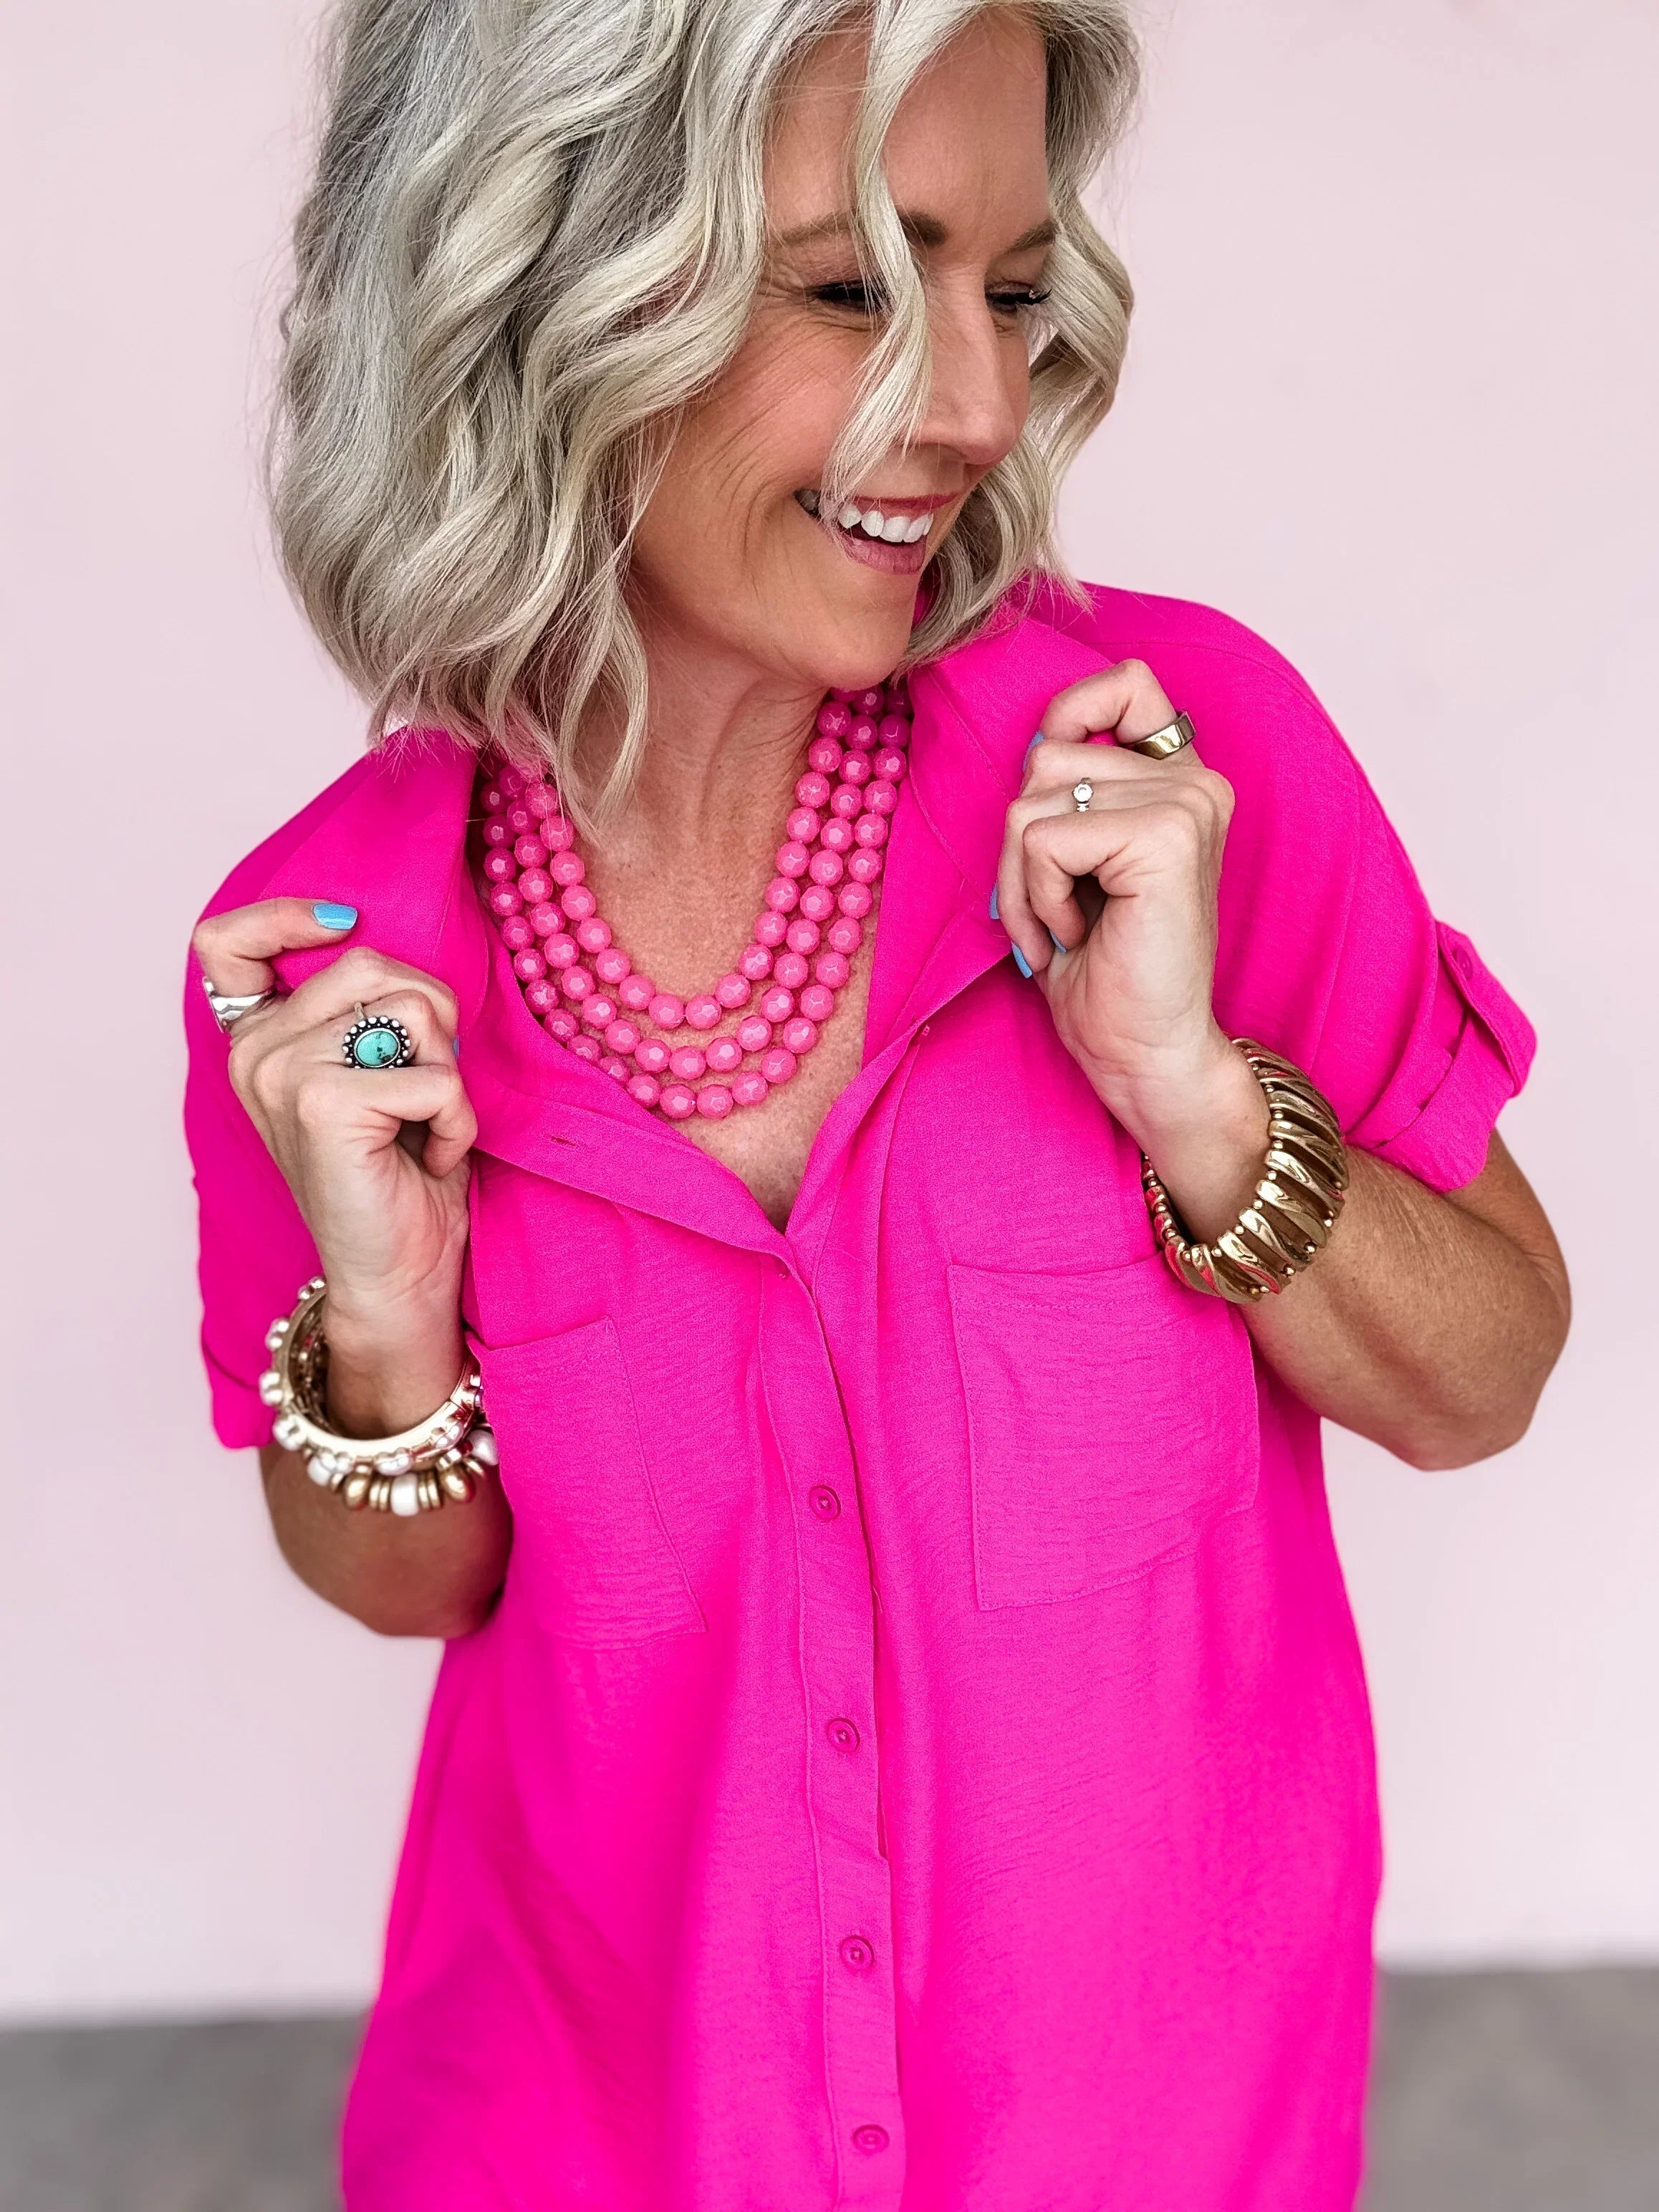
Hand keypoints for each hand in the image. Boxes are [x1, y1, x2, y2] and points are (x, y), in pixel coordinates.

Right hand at [192, 900, 475, 1424]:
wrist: (399, 1275)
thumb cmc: (399, 1173)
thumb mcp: (377, 1071)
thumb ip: (366, 1008)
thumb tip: (388, 942)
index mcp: (258, 1039)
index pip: (225, 942)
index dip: (286, 914)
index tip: (344, 922)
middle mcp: (256, 1052)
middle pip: (373, 964)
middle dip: (432, 1018)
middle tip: (424, 1089)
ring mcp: (281, 1074)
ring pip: (415, 1010)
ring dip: (448, 1072)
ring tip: (423, 1126)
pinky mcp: (323, 1103)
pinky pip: (436, 1073)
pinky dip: (456, 1116)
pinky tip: (430, 1156)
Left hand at [994, 659, 1266, 1232]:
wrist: (1145, 1054)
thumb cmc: (1105, 972)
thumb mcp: (1076, 863)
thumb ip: (1069, 792)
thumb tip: (1030, 747)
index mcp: (1180, 780)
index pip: (1123, 684)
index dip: (1068, 719)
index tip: (1055, 803)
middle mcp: (1195, 780)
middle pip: (1046, 752)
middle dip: (1020, 842)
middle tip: (1051, 910)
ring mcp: (1185, 803)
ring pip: (1032, 795)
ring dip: (1021, 877)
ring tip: (1062, 928)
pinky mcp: (1164, 837)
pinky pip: (1043, 837)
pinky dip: (1036, 896)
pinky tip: (1075, 937)